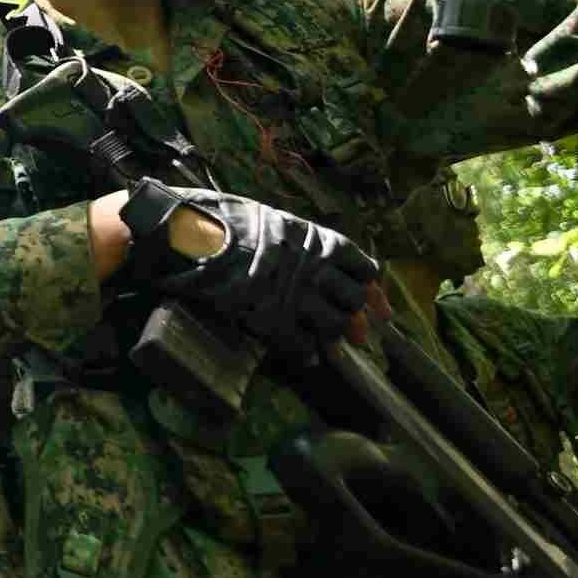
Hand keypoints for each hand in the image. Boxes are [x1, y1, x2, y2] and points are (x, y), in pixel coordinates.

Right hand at [124, 181, 378, 360]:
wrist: (198, 237)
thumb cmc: (233, 222)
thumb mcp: (280, 222)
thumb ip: (308, 244)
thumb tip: (327, 264)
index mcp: (321, 242)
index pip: (364, 269)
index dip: (373, 291)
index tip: (380, 310)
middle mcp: (318, 270)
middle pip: (353, 302)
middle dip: (353, 315)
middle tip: (352, 331)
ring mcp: (298, 297)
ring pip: (335, 326)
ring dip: (332, 335)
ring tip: (326, 342)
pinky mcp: (275, 319)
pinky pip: (303, 344)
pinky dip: (307, 352)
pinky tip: (305, 355)